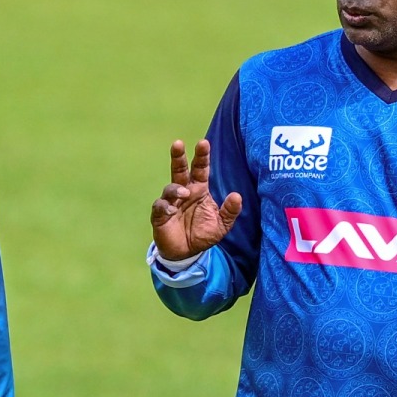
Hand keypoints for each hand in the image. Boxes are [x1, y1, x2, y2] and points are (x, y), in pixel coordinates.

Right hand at [150, 139, 241, 260]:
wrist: (187, 253)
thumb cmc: (203, 234)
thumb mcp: (222, 225)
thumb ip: (230, 211)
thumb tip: (237, 195)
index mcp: (199, 190)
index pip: (200, 169)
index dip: (202, 156)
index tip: (203, 143)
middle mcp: (184, 192)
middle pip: (179, 170)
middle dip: (178, 156)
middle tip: (178, 143)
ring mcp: (170, 202)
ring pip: (170, 187)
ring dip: (176, 188)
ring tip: (184, 194)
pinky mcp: (160, 215)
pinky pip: (160, 206)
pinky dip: (165, 206)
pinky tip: (172, 210)